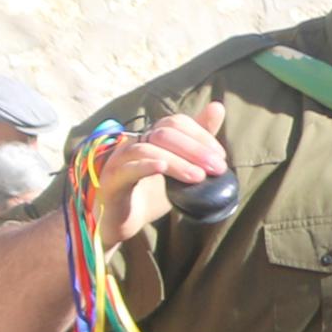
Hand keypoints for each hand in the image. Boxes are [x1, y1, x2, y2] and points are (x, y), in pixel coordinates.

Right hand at [90, 102, 226, 240]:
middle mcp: (132, 143)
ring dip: (177, 161)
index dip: (200, 135)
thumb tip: (218, 108)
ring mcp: (118, 161)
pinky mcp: (110, 181)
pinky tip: (163, 168)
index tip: (220, 156)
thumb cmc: (151, 195)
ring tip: (199, 177)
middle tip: (218, 168)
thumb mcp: (179, 171)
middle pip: (163, 133)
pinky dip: (145, 166)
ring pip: (146, 149)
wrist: (121, 224)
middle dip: (195, 149)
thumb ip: (196, 145)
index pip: (175, 122)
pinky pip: (126, 169)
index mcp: (149, 138)